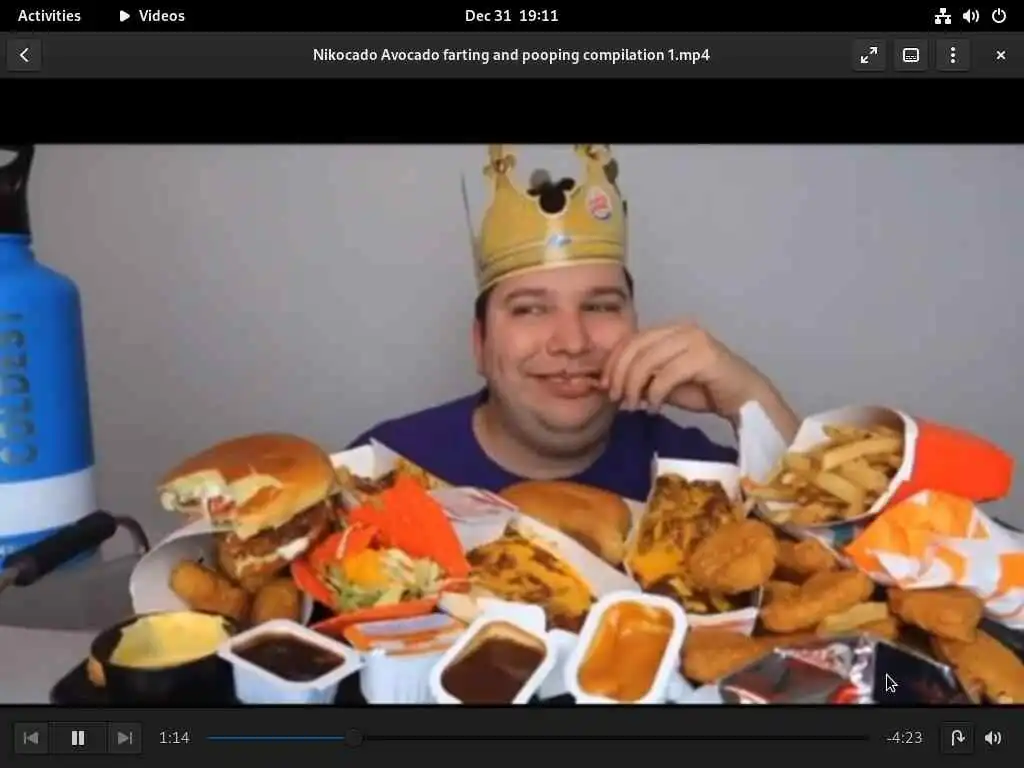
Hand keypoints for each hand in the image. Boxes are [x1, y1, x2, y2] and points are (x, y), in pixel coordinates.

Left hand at [601, 321, 772, 419]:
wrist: (745, 399)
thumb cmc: (705, 390)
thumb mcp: (664, 383)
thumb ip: (642, 378)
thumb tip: (610, 384)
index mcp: (669, 330)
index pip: (630, 340)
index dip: (612, 363)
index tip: (605, 387)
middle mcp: (681, 328)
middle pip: (636, 347)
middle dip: (620, 374)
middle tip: (616, 399)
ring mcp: (694, 339)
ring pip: (648, 359)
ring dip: (634, 385)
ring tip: (634, 405)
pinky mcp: (705, 356)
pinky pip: (667, 374)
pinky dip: (655, 393)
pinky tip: (654, 407)